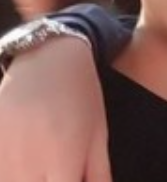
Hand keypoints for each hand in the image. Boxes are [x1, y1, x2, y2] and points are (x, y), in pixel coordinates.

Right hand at [0, 38, 111, 181]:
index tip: (68, 180)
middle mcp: (27, 159)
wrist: (48, 56)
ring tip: (44, 165)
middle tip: (58, 172)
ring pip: (9, 181)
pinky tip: (25, 159)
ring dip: (25, 177)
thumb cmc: (81, 95)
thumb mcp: (98, 134)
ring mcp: (2, 149)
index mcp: (62, 158)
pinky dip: (9, 170)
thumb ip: (98, 175)